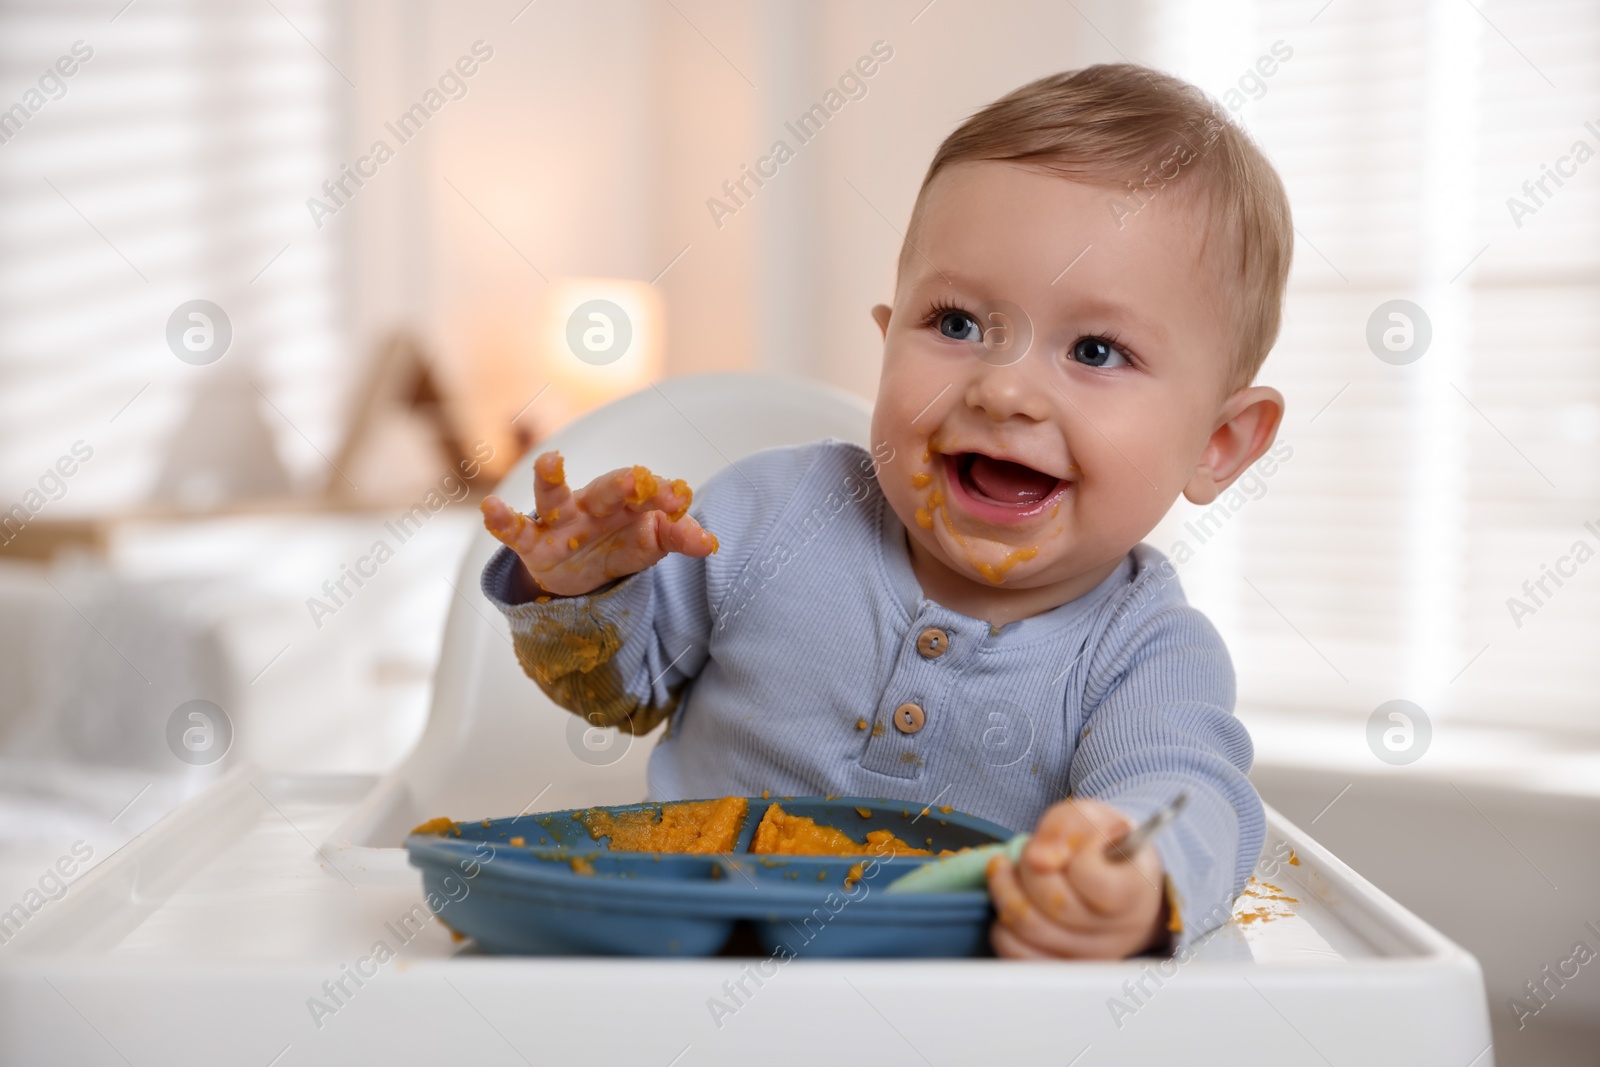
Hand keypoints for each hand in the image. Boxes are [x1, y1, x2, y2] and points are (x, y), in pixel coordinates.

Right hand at [480, 451, 717, 596]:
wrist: (577, 573)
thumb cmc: (617, 545)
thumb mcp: (648, 545)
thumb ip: (676, 538)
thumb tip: (711, 542)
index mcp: (627, 506)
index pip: (648, 498)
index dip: (664, 498)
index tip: (682, 498)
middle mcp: (593, 506)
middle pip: (608, 491)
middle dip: (622, 485)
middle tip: (637, 480)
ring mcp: (560, 521)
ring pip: (554, 496)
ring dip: (551, 478)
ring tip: (551, 461)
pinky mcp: (532, 542)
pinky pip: (515, 531)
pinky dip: (502, 520)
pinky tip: (491, 508)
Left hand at [986, 797, 1167, 959]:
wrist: (1118, 883)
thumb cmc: (1104, 848)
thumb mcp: (1092, 819)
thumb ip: (1066, 827)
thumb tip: (1038, 859)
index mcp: (1135, 890)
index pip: (1092, 878)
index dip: (1071, 855)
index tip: (1071, 846)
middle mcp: (1118, 931)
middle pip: (1056, 903)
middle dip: (1029, 868)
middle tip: (1028, 853)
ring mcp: (1089, 955)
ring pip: (1031, 928)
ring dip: (1007, 891)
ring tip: (1007, 871)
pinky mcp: (1060, 968)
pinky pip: (1018, 954)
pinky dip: (1003, 926)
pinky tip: (1011, 902)